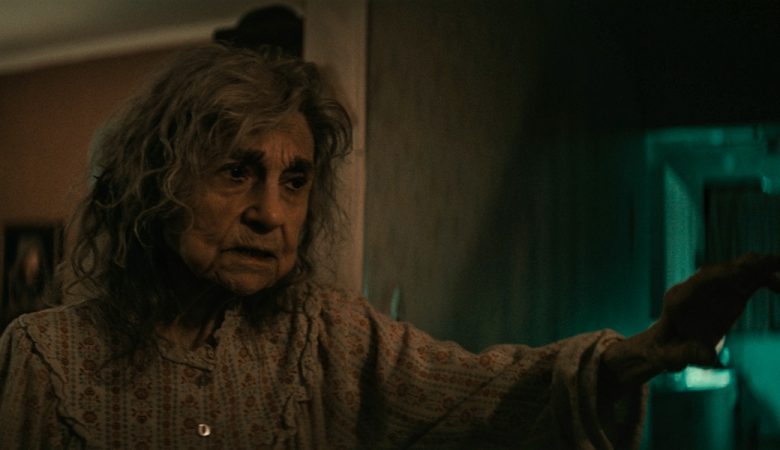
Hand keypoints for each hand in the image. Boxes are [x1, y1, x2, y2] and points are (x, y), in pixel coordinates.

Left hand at [651, 252, 779, 369]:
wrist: (667, 346)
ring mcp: (712, 290)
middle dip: (743, 267)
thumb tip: (708, 356)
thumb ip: (687, 355)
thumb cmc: (666, 352)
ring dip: (757, 268)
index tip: (737, 271)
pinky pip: (747, 282)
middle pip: (720, 271)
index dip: (717, 276)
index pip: (697, 283)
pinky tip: (778, 287)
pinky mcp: (727, 294)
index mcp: (678, 301)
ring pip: (736, 272)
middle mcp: (695, 289)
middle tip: (769, 263)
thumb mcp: (670, 358)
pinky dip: (763, 280)